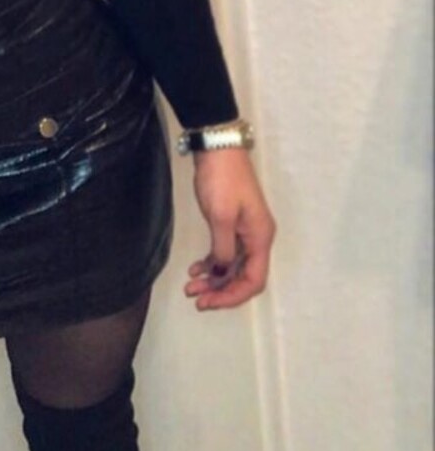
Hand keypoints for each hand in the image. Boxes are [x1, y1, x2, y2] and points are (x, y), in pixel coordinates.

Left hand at [184, 147, 274, 310]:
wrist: (217, 147)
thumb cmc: (221, 180)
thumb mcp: (220, 217)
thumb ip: (223, 249)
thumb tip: (222, 273)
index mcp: (260, 238)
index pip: (253, 280)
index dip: (232, 296)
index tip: (208, 302)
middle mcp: (256, 238)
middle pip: (242, 276)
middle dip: (220, 290)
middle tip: (194, 298)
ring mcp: (245, 230)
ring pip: (231, 265)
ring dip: (213, 279)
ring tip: (190, 286)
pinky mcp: (232, 222)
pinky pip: (225, 251)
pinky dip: (211, 262)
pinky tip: (195, 269)